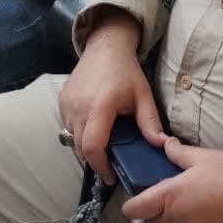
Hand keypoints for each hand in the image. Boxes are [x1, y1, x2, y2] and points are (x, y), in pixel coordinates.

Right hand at [58, 8, 161, 182]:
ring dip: (85, 147)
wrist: (105, 47)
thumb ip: (150, 122)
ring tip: (104, 145)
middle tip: (111, 165)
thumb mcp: (143, 96)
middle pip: (80, 148)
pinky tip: (94, 128)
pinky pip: (67, 126)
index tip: (112, 176)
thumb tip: (161, 146)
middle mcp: (78, 106)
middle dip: (95, 161)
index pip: (93, 147)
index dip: (101, 166)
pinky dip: (79, 134)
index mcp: (100, 106)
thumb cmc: (126, 71)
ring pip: (72, 139)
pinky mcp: (61, 101)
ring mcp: (66, 104)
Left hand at [120, 138, 222, 222]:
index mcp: (170, 197)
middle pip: (151, 222)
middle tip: (171, 194)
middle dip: (155, 210)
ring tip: (196, 201)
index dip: (133, 203)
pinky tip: (211, 213)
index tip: (140, 195)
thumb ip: (178, 153)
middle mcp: (177, 221)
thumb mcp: (204, 157)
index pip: (133, 210)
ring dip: (175, 219)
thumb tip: (164, 144)